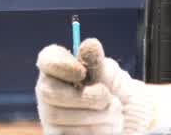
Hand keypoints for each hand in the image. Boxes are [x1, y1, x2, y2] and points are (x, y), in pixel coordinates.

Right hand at [35, 38, 156, 134]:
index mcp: (57, 67)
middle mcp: (47, 90)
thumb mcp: (107, 72)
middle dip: (82, 97)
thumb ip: (96, 61)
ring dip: (92, 116)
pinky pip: (65, 133)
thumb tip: (89, 45)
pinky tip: (104, 128)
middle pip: (48, 92)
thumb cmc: (110, 88)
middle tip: (106, 97)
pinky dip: (88, 131)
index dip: (61, 66)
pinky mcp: (55, 134)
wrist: (124, 116)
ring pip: (57, 117)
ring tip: (114, 113)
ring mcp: (49, 115)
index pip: (47, 60)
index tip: (82, 72)